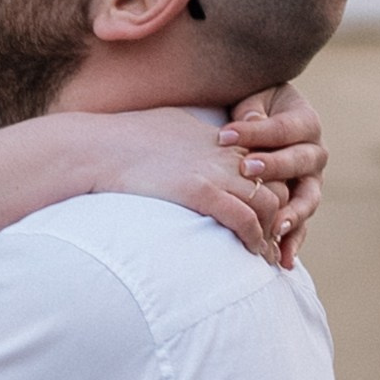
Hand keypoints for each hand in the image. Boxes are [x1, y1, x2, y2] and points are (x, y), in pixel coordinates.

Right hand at [86, 106, 288, 256]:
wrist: (98, 148)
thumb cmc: (124, 138)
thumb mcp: (171, 125)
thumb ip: (193, 136)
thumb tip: (192, 147)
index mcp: (221, 139)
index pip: (268, 165)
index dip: (273, 191)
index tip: (270, 214)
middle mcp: (225, 153)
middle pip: (276, 184)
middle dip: (281, 214)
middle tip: (276, 240)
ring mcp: (215, 172)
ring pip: (269, 205)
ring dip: (271, 232)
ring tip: (266, 254)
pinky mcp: (201, 192)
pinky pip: (244, 220)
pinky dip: (255, 239)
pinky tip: (253, 252)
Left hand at [227, 85, 325, 266]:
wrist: (264, 121)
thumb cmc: (254, 107)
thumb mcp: (254, 98)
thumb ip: (253, 110)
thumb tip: (252, 120)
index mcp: (306, 122)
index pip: (284, 129)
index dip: (255, 132)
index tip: (224, 135)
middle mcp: (315, 153)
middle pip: (300, 162)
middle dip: (274, 167)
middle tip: (247, 169)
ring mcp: (311, 182)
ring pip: (308, 198)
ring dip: (292, 212)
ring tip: (274, 225)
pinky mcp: (302, 204)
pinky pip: (302, 224)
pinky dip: (293, 242)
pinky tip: (283, 260)